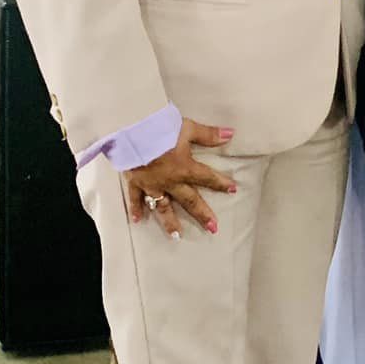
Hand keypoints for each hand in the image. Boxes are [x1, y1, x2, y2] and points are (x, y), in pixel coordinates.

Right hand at [124, 116, 235, 239]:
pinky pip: (136, 199)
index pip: (207, 177)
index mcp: (185, 168)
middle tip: (212, 228)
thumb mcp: (188, 128)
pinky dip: (136, 209)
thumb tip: (230, 134)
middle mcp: (170, 181)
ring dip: (170, 222)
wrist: (132, 131)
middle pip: (189, 200)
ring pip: (163, 207)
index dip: (221, 183)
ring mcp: (152, 184)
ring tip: (177, 235)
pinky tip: (137, 221)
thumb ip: (208, 134)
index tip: (233, 190)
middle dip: (202, 214)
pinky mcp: (135, 182)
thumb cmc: (160, 128)